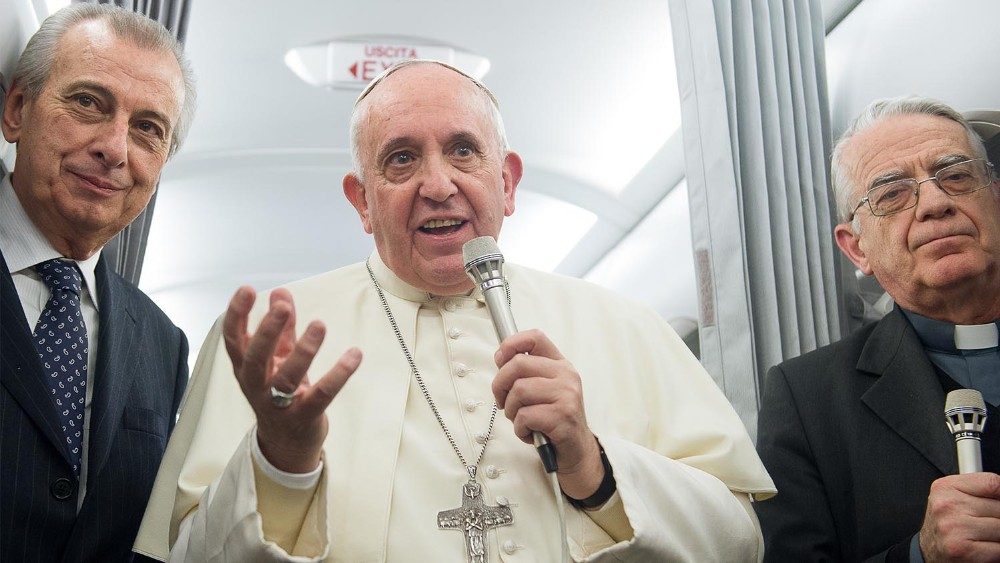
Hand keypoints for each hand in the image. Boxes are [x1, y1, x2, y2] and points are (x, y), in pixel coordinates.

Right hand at [223, 286, 361, 472]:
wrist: (286, 443)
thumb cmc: (279, 391)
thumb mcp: (278, 357)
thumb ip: (281, 326)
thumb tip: (280, 291)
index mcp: (246, 367)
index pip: (233, 339)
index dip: (237, 314)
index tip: (247, 289)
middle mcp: (256, 385)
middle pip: (256, 357)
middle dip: (268, 331)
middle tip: (283, 307)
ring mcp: (277, 405)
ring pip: (287, 378)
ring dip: (303, 350)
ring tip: (319, 325)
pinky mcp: (303, 418)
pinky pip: (321, 395)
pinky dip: (338, 375)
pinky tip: (354, 355)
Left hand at [492, 329, 602, 499]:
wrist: (576, 451)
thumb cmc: (553, 420)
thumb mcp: (543, 391)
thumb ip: (526, 373)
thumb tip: (500, 358)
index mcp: (560, 365)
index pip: (535, 337)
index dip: (511, 344)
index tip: (500, 360)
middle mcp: (566, 375)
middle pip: (518, 364)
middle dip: (500, 385)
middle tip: (503, 403)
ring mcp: (567, 395)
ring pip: (519, 390)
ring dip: (511, 411)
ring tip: (521, 421)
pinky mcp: (562, 416)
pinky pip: (525, 416)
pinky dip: (519, 428)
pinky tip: (529, 433)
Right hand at [918, 473, 999, 561]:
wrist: (929, 551)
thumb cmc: (947, 525)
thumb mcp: (955, 498)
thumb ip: (980, 491)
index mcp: (945, 487)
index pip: (992, 483)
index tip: (998, 503)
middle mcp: (946, 505)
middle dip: (998, 517)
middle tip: (987, 522)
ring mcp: (954, 527)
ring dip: (998, 535)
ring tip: (986, 535)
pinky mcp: (962, 549)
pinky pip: (999, 548)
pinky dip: (997, 550)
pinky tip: (985, 547)